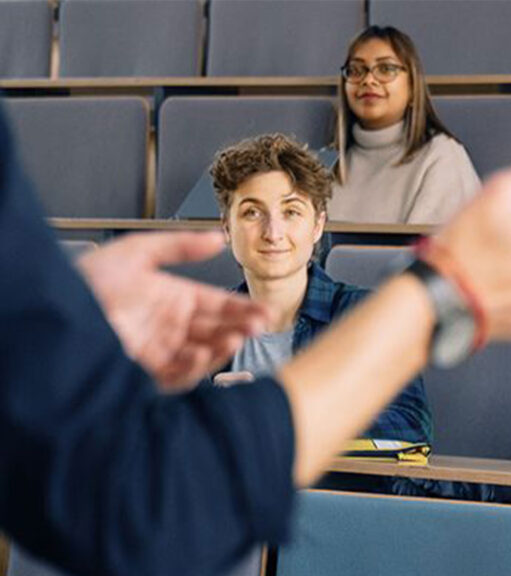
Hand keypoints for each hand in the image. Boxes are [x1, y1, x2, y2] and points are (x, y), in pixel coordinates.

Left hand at [78, 232, 269, 391]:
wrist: (54, 316)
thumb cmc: (85, 282)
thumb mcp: (136, 252)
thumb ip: (180, 246)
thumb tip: (218, 238)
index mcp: (172, 298)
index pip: (217, 305)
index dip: (242, 308)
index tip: (263, 311)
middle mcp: (169, 326)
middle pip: (216, 330)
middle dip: (240, 328)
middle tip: (259, 325)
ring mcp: (158, 350)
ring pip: (203, 354)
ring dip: (222, 347)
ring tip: (234, 338)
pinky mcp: (144, 373)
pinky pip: (178, 375)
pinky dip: (194, 368)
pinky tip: (202, 353)